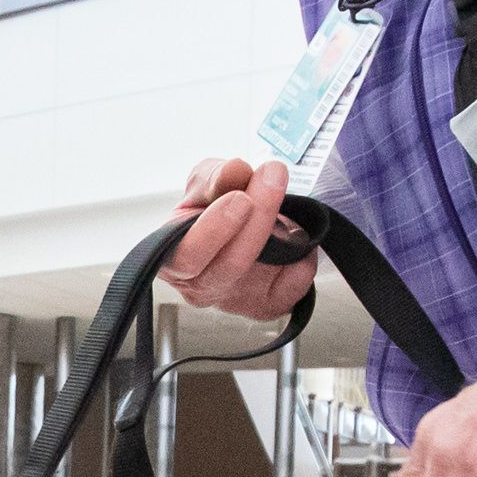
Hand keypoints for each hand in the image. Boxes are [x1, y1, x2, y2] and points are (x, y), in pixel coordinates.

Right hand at [157, 156, 316, 322]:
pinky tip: (292, 239)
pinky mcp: (268, 305)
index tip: (240, 197)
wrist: (235, 230)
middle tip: (272, 179)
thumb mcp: (204, 183)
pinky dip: (302, 256)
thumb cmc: (209, 211)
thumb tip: (235, 170)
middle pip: (230, 264)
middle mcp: (201, 287)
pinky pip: (294, 282)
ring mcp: (236, 301)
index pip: (188, 255)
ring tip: (284, 203)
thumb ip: (215, 177)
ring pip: (264, 273)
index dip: (214, 229)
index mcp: (173, 260)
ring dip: (283, 232)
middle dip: (258, 219)